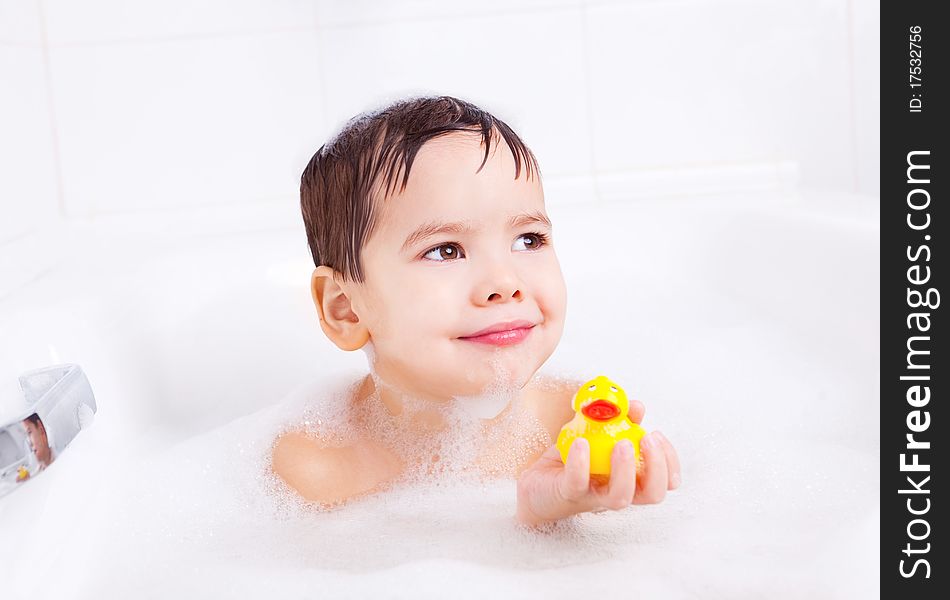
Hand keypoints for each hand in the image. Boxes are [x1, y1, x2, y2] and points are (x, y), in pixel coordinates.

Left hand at [515, 400, 680, 525]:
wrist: (536, 482)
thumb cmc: (573, 460)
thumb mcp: (598, 436)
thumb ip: (620, 421)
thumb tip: (637, 406)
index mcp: (629, 479)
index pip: (664, 481)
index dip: (670, 462)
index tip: (658, 436)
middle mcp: (616, 491)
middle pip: (652, 494)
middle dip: (658, 466)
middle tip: (647, 439)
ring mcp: (593, 496)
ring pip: (620, 498)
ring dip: (626, 470)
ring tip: (621, 443)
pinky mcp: (568, 494)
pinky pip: (578, 482)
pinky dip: (582, 462)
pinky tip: (581, 442)